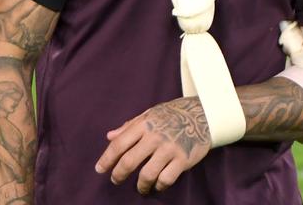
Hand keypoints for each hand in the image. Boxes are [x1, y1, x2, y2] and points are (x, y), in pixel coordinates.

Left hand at [94, 97, 211, 194]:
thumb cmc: (172, 115)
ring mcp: (169, 149)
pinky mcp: (183, 160)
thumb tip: (109, 136)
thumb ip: (129, 126)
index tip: (99, 169)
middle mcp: (155, 137)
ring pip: (147, 174)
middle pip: (129, 161)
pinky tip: (157, 185)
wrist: (202, 114)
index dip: (107, 158)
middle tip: (115, 180)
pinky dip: (159, 185)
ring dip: (140, 185)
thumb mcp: (148, 114)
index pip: (119, 144)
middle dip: (118, 174)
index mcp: (144, 125)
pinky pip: (166, 179)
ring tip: (140, 188)